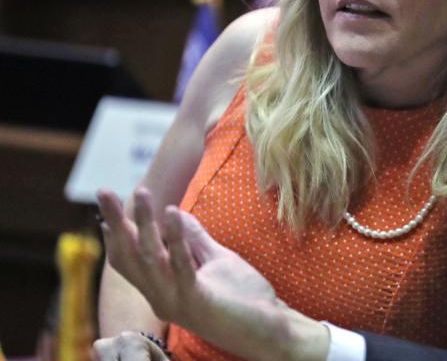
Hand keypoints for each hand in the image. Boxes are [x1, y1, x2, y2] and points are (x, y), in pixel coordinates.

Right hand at [96, 188, 288, 357]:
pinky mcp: (196, 302)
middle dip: (118, 221)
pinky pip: (181, 266)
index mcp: (162, 289)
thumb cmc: (243, 298)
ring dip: (145, 222)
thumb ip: (195, 240)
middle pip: (130, 257)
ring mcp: (176, 302)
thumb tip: (175, 212)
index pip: (128, 261)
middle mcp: (161, 298)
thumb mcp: (216, 260)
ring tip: (141, 192)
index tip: (106, 206)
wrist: (268, 331)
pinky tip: (173, 213)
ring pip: (151, 258)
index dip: (115, 234)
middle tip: (103, 190)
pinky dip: (176, 238)